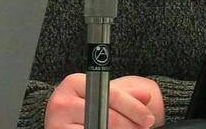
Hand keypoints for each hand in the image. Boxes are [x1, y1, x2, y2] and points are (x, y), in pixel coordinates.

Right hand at [45, 73, 164, 127]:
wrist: (56, 114)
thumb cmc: (81, 101)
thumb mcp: (99, 92)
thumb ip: (124, 93)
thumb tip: (147, 96)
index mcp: (74, 82)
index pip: (110, 95)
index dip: (133, 108)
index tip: (149, 118)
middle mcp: (63, 102)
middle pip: (107, 118)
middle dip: (131, 125)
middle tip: (144, 128)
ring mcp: (58, 124)